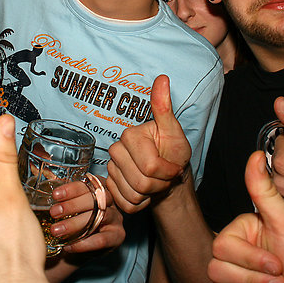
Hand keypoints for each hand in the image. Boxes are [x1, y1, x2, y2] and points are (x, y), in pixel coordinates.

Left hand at [48, 177, 124, 254]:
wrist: (87, 245)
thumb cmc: (80, 220)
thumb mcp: (74, 207)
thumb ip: (65, 199)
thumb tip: (47, 194)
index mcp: (100, 188)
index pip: (89, 184)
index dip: (72, 189)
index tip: (56, 195)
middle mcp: (111, 201)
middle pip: (96, 198)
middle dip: (73, 205)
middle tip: (54, 212)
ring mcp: (116, 218)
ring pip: (100, 217)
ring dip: (75, 224)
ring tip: (57, 230)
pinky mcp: (117, 236)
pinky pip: (101, 239)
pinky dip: (83, 243)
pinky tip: (68, 246)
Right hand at [106, 75, 191, 212]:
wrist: (166, 175)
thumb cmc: (172, 152)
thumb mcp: (174, 131)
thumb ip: (164, 107)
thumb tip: (162, 78)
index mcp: (130, 135)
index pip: (150, 166)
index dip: (167, 172)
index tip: (174, 167)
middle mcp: (116, 150)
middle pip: (141, 182)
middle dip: (160, 184)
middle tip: (166, 176)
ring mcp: (110, 170)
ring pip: (133, 194)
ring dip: (151, 194)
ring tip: (156, 182)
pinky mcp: (109, 188)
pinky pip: (126, 204)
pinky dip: (141, 203)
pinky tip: (146, 193)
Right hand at [209, 151, 283, 282]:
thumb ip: (265, 189)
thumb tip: (255, 156)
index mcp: (244, 229)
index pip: (224, 243)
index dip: (250, 257)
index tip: (276, 262)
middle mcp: (237, 248)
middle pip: (217, 261)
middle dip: (253, 273)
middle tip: (278, 273)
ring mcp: (237, 269)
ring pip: (218, 276)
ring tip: (276, 282)